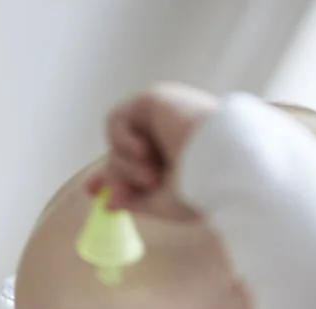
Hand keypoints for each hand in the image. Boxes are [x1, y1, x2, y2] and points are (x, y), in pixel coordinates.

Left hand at [92, 82, 220, 219]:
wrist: (222, 164)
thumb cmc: (201, 188)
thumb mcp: (163, 203)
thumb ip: (134, 200)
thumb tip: (108, 202)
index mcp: (176, 157)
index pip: (135, 162)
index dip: (113, 175)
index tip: (94, 192)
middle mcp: (169, 135)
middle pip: (122, 154)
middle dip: (115, 175)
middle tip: (122, 194)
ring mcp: (163, 116)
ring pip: (118, 142)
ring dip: (125, 165)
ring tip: (150, 176)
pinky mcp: (155, 98)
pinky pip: (117, 119)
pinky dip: (122, 140)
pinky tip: (143, 152)